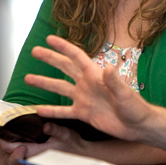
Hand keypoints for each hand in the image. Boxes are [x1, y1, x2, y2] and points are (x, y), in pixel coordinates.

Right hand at [25, 35, 153, 140]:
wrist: (137, 126)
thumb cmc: (135, 107)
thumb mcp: (125, 94)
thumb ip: (115, 82)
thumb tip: (108, 68)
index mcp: (95, 75)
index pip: (77, 57)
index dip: (63, 47)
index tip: (50, 38)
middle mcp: (87, 84)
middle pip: (64, 68)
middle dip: (50, 58)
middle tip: (34, 51)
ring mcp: (84, 98)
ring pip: (60, 88)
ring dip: (45, 83)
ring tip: (28, 78)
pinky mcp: (84, 114)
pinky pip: (64, 112)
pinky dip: (51, 111)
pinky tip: (38, 111)